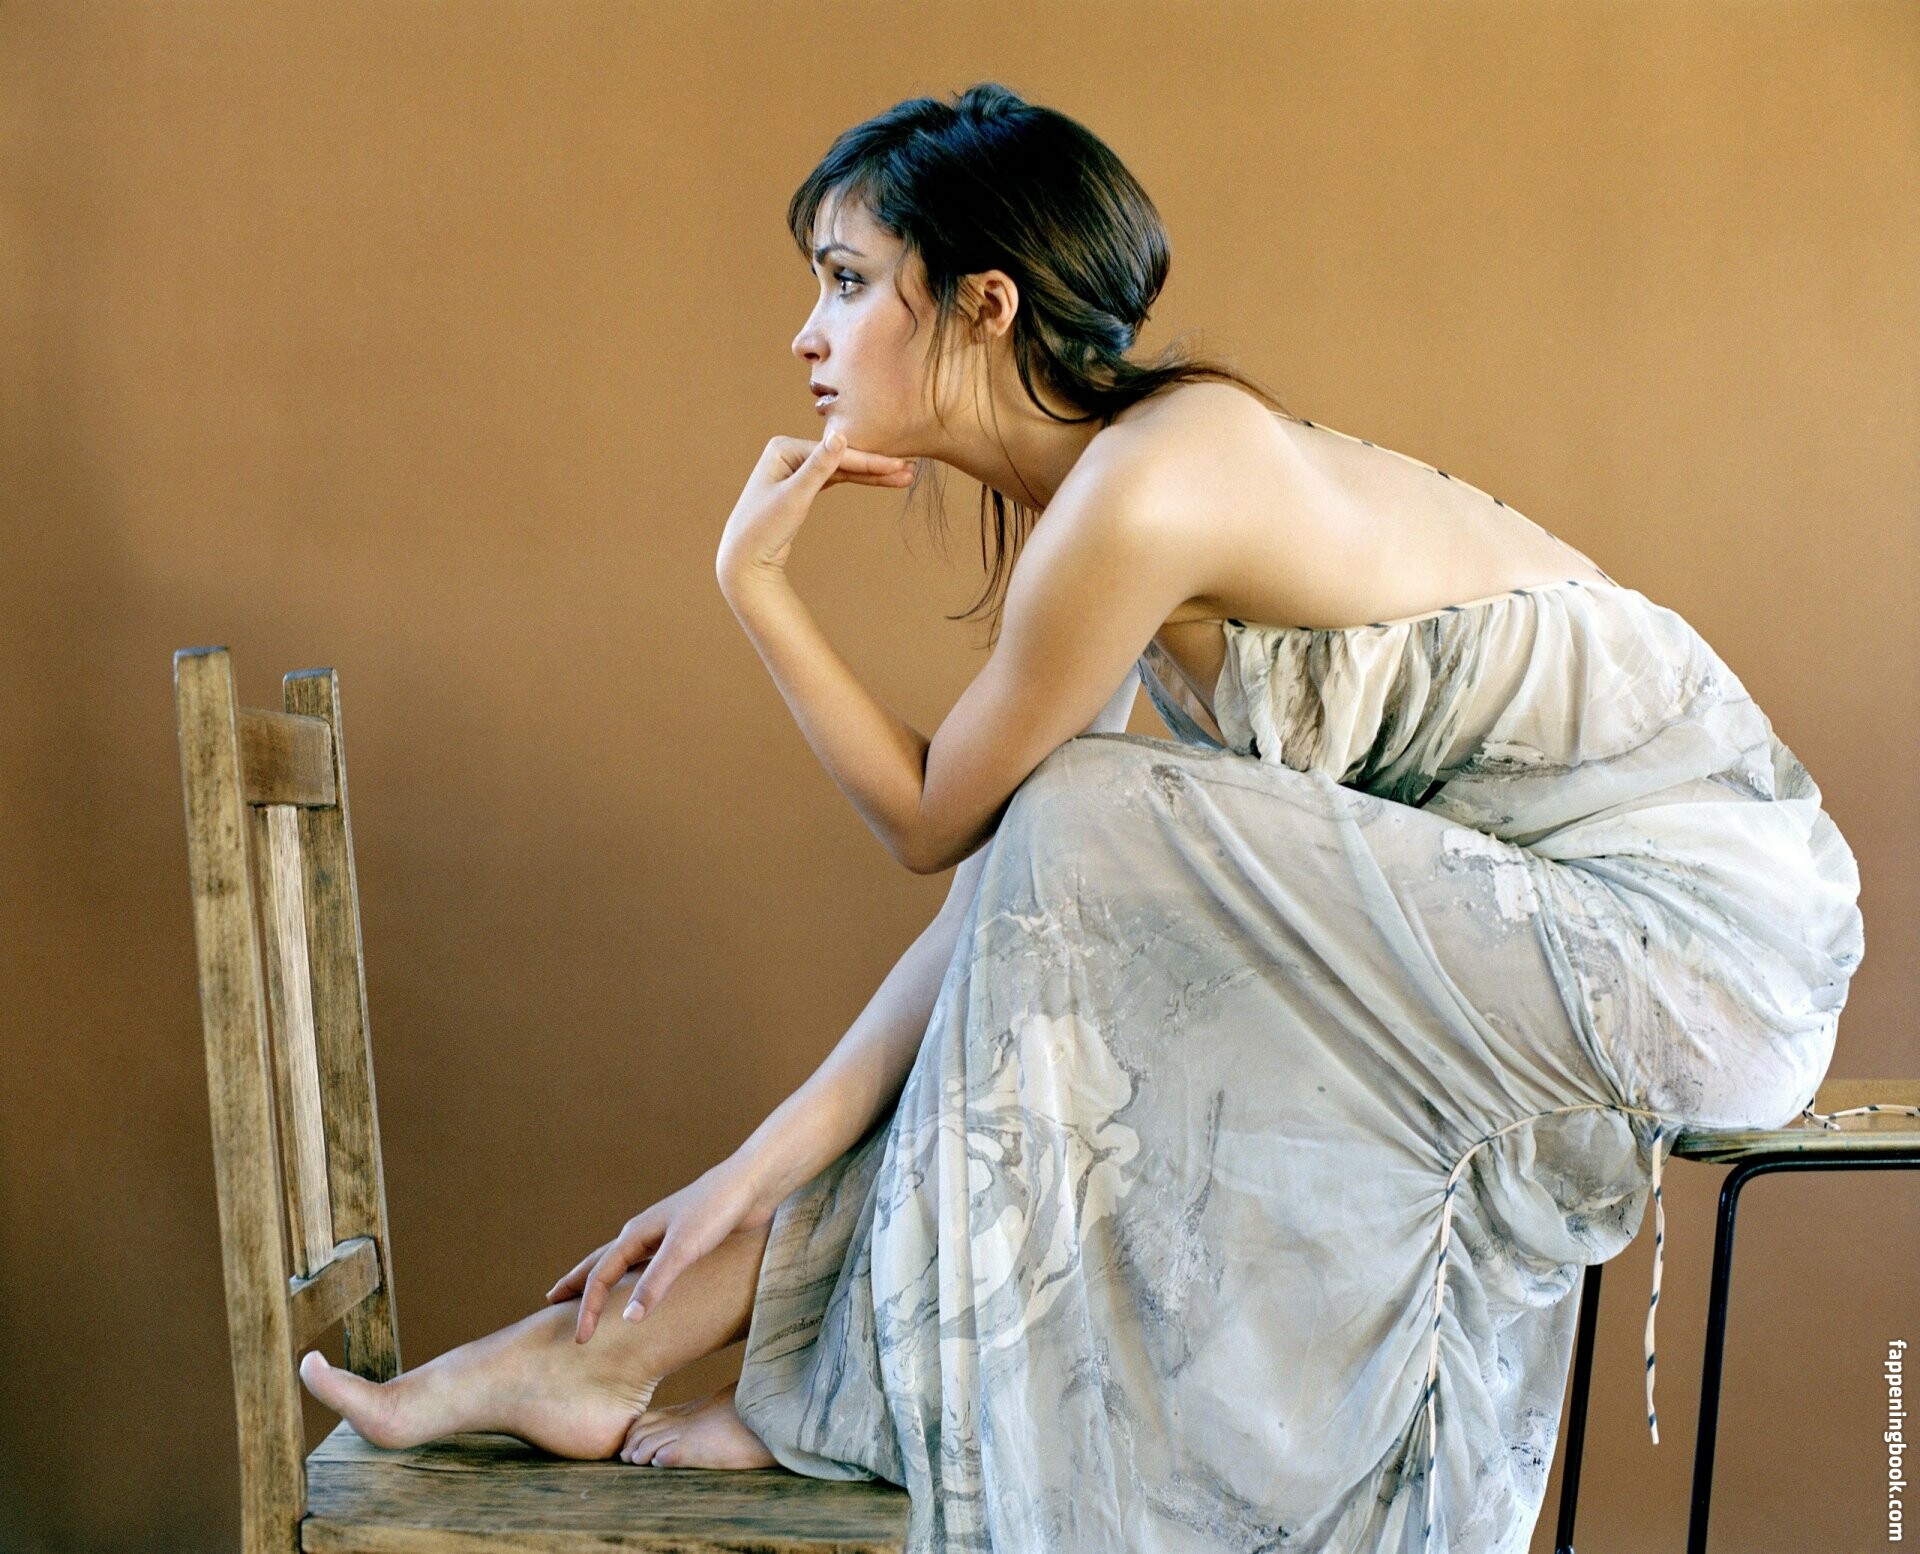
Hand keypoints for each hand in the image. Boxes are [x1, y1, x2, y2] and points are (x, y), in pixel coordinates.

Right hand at [543, 1155, 782, 1343]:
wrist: (751, 1184)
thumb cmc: (716, 1210)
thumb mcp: (683, 1249)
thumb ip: (656, 1283)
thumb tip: (628, 1319)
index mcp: (636, 1233)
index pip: (600, 1276)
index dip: (587, 1309)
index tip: (580, 1340)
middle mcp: (644, 1233)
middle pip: (600, 1262)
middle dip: (576, 1283)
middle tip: (552, 1301)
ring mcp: (663, 1236)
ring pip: (623, 1263)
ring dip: (603, 1280)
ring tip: (589, 1294)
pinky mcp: (685, 1240)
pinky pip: (648, 1265)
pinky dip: (634, 1280)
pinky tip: (642, 1287)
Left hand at [715, 430, 913, 589]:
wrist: (745, 559)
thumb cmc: (764, 529)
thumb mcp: (794, 497)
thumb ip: (819, 467)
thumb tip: (839, 435)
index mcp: (783, 448)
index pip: (836, 454)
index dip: (870, 461)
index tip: (901, 465)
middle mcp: (789, 453)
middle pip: (841, 459)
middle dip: (876, 467)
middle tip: (911, 470)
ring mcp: (796, 468)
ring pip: (841, 470)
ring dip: (871, 475)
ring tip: (903, 477)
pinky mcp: (801, 486)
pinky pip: (835, 480)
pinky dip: (857, 482)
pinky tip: (879, 479)